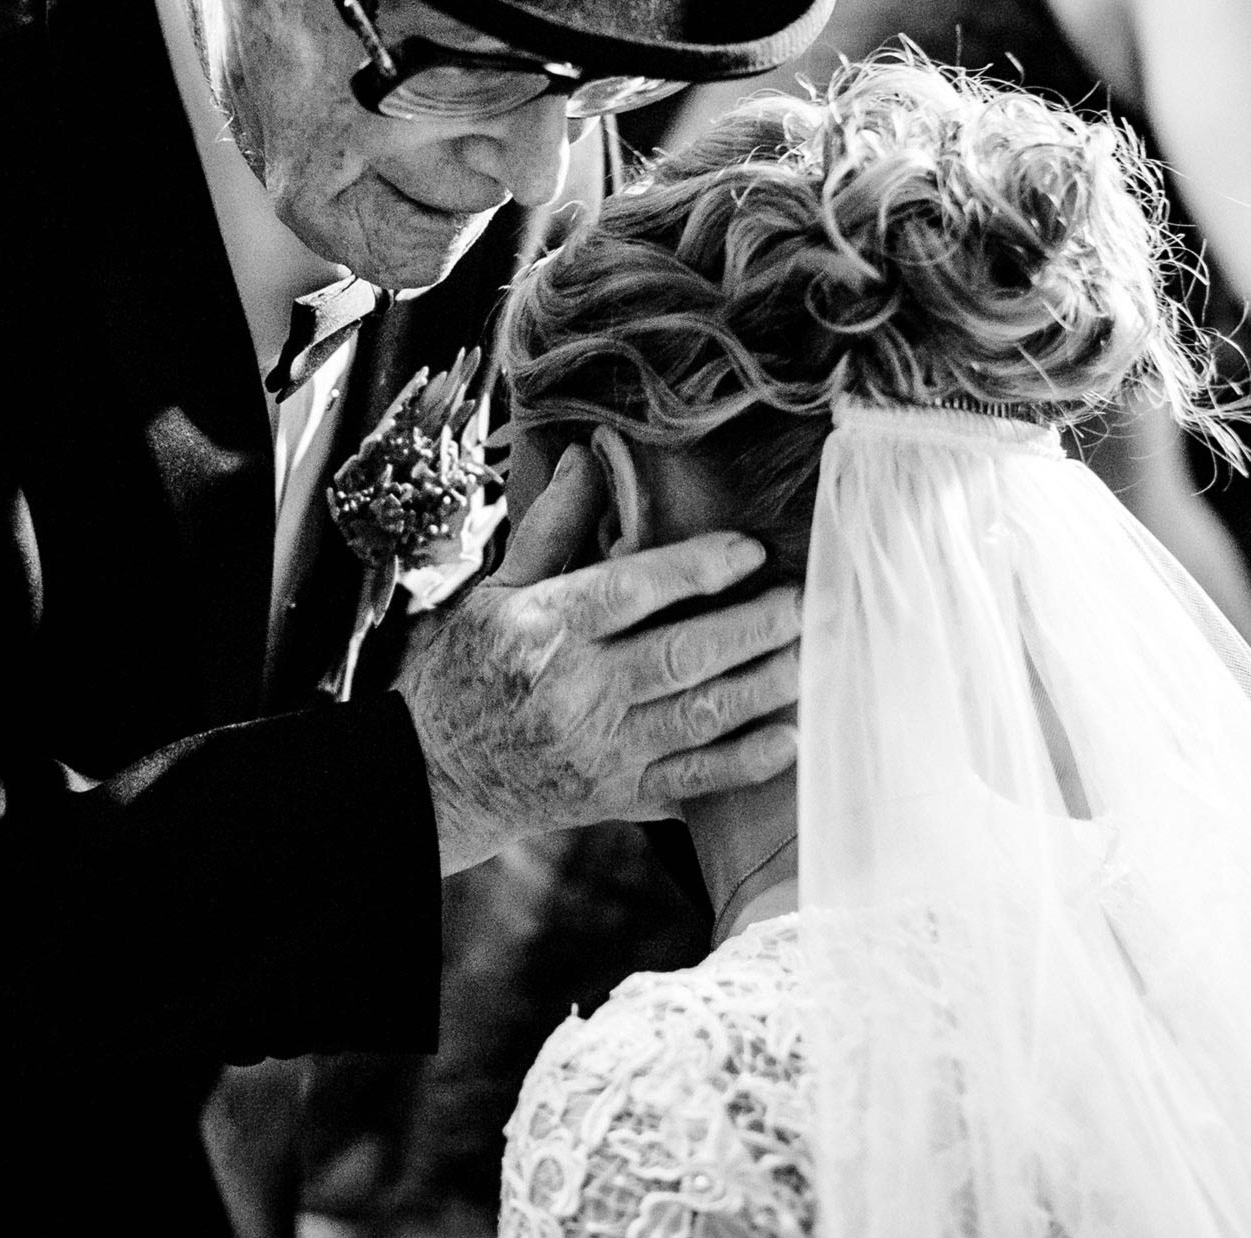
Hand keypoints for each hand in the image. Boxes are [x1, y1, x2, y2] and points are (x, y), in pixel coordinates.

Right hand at [394, 445, 798, 875]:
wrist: (439, 774)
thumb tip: (592, 454)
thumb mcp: (498, 589)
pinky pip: (695, 782)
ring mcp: (602, 750)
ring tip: (810, 654)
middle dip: (754, 627)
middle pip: (682, 654)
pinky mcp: (618, 796)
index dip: (698, 567)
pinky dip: (746, 763)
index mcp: (544, 628)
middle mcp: (576, 691)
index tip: (751, 550)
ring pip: (700, 715)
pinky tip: (790, 738)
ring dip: (765, 685)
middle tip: (803, 601)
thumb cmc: (470, 668)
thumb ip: (553, 526)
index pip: (632, 590)